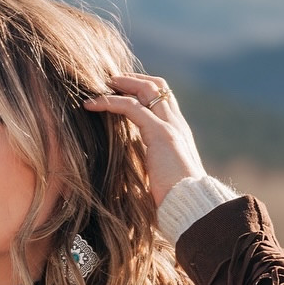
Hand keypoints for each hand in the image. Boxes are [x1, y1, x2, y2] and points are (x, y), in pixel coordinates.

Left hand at [83, 75, 205, 207]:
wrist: (191, 206)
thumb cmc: (176, 200)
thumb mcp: (160, 177)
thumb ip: (148, 166)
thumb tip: (129, 174)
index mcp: (179, 134)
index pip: (163, 100)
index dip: (144, 90)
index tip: (122, 91)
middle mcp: (177, 124)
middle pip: (157, 86)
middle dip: (133, 79)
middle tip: (110, 80)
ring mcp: (170, 126)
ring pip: (146, 89)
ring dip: (121, 83)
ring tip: (100, 85)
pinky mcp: (160, 133)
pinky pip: (131, 107)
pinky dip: (109, 102)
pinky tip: (92, 104)